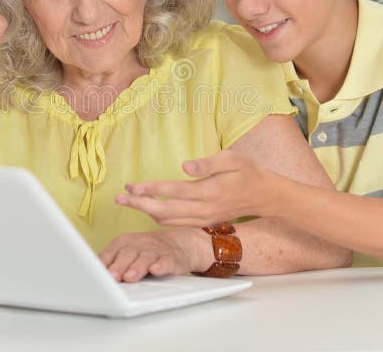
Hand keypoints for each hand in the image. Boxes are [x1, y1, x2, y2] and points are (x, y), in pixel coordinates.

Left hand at [98, 228, 212, 282]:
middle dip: (118, 266)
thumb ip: (110, 263)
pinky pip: (166, 261)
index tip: (94, 274)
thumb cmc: (144, 251)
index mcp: (123, 243)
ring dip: (137, 267)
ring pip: (145, 258)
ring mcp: (155, 251)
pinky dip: (161, 265)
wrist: (176, 243)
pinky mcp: (171, 258)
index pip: (110, 253)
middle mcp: (138, 244)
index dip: (103, 264)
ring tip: (130, 277)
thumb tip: (89, 276)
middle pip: (126, 254)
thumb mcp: (126, 253)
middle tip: (111, 278)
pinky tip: (156, 269)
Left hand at [116, 148, 285, 226]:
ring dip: (144, 210)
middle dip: (139, 205)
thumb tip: (186, 166)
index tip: (134, 186)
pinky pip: (174, 223)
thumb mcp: (234, 159)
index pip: (176, 192)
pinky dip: (156, 216)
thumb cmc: (247, 171)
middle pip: (166, 211)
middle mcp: (204, 209)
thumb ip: (209, 163)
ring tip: (125, 198)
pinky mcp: (201, 222)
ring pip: (167, 220)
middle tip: (119, 197)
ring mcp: (202, 219)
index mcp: (211, 191)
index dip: (153, 190)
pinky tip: (144, 205)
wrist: (263, 195)